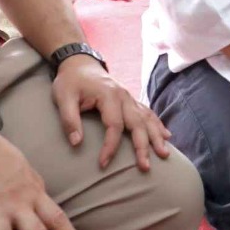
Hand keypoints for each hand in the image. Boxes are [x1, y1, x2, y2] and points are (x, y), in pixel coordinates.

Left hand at [51, 55, 171, 171]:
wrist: (80, 63)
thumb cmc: (70, 82)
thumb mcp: (63, 97)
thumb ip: (69, 119)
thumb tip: (76, 143)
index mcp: (108, 95)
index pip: (114, 125)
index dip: (110, 146)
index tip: (103, 164)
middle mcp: (124, 96)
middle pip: (138, 123)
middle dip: (143, 146)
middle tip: (145, 167)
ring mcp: (130, 98)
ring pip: (147, 118)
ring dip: (157, 137)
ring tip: (164, 154)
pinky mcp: (131, 100)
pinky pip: (148, 112)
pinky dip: (158, 125)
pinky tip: (167, 136)